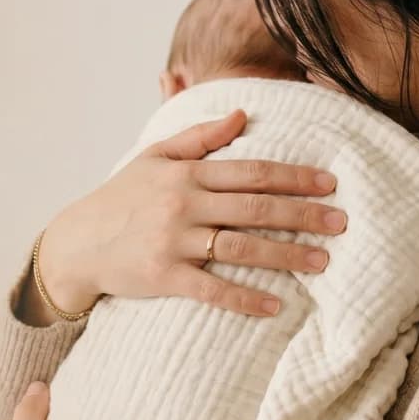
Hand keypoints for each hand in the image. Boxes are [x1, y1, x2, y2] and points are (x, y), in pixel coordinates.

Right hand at [38, 109, 345, 316]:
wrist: (76, 242)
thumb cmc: (121, 197)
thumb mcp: (154, 156)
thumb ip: (200, 137)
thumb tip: (242, 114)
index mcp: (186, 173)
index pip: (251, 171)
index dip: (294, 176)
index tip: (330, 183)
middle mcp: (183, 203)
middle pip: (255, 207)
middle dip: (303, 214)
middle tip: (341, 222)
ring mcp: (173, 241)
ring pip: (241, 247)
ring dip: (286, 255)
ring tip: (322, 262)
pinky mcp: (163, 276)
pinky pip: (212, 289)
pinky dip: (245, 297)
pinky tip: (276, 304)